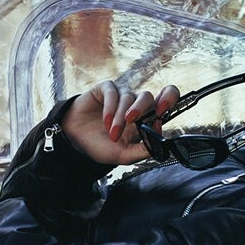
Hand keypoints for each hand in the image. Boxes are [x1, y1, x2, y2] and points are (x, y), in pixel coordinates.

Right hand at [60, 79, 180, 165]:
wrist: (75, 142)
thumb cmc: (101, 145)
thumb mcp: (124, 155)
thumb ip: (143, 150)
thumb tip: (159, 141)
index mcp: (144, 117)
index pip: (165, 98)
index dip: (168, 99)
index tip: (162, 111)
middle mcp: (134, 104)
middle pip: (147, 96)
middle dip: (141, 109)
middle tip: (132, 121)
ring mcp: (120, 95)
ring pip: (128, 97)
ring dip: (120, 118)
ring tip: (112, 133)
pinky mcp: (105, 89)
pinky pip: (113, 92)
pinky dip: (110, 108)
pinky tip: (105, 121)